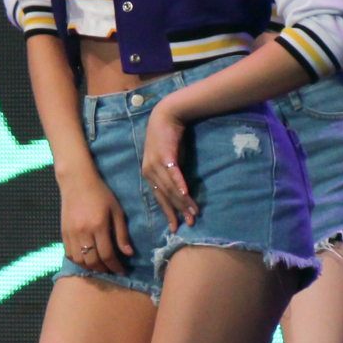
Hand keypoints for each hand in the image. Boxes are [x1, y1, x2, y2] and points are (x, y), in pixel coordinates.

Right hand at [60, 168, 133, 276]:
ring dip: (90, 268)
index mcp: (99, 226)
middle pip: (93, 261)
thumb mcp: (116, 211)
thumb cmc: (101, 194)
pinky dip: (78, 261)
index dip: (115, 266)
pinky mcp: (63, 233)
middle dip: (104, 269)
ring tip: (99, 266)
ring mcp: (71, 233)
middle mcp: (83, 232)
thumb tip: (128, 254)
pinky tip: (86, 259)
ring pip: (80, 261)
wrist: (77, 181)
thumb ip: (121, 233)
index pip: (107, 254)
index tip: (122, 271)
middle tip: (111, 270)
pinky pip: (69, 254)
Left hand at [142, 101, 198, 226]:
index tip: (176, 227)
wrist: (167, 115)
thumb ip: (171, 176)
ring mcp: (156, 164)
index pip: (159, 198)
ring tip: (193, 211)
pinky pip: (173, 173)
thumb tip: (181, 192)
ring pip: (170, 187)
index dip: (169, 213)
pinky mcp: (165, 155)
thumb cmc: (168, 139)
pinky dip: (179, 183)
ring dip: (183, 200)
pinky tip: (186, 193)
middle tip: (190, 223)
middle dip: (178, 211)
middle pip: (166, 196)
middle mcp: (149, 172)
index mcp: (148, 175)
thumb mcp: (169, 161)